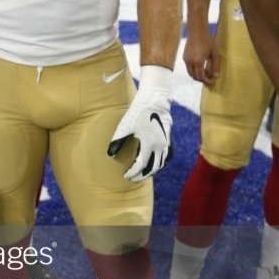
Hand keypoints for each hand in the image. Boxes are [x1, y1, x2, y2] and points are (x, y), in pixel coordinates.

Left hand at [107, 64, 172, 181]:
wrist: (154, 100)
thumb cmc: (137, 112)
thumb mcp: (124, 127)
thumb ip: (117, 142)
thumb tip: (110, 155)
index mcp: (149, 143)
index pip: (141, 165)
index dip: (133, 172)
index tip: (126, 176)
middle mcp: (160, 145)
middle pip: (153, 167)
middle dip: (143, 175)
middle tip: (133, 178)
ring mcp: (166, 142)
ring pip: (162, 163)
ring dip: (152, 170)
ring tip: (143, 173)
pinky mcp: (168, 138)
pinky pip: (168, 156)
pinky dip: (161, 163)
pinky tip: (155, 163)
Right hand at [183, 23, 218, 84]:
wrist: (197, 30)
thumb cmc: (208, 40)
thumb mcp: (214, 53)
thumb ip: (215, 66)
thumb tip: (215, 76)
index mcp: (198, 62)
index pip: (201, 77)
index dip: (207, 81)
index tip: (212, 81)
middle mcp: (190, 62)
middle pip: (194, 77)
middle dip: (202, 79)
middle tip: (209, 76)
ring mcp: (185, 59)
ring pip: (190, 73)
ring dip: (197, 75)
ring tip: (205, 71)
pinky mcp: (184, 57)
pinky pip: (188, 67)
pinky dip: (194, 69)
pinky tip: (200, 64)